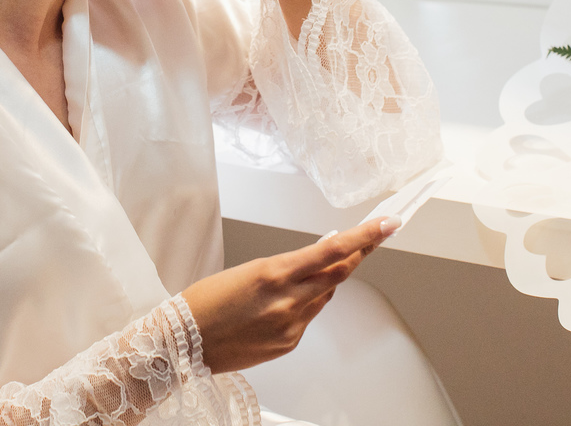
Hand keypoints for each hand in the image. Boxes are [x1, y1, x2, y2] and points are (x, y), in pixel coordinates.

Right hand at [181, 216, 400, 373]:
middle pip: (340, 273)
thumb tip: (319, 255)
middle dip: (359, 253)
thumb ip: (289, 265)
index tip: (387, 224)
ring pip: (325, 295)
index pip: (332, 251)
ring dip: (326, 279)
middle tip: (376, 235)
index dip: (365, 237)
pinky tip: (285, 302)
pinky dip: (305, 304)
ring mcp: (291, 326)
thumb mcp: (248, 270)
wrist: (184, 342)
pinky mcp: (288, 344)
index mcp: (274, 273)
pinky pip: (309, 317)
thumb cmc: (206, 302)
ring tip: (310, 271)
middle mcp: (288, 301)